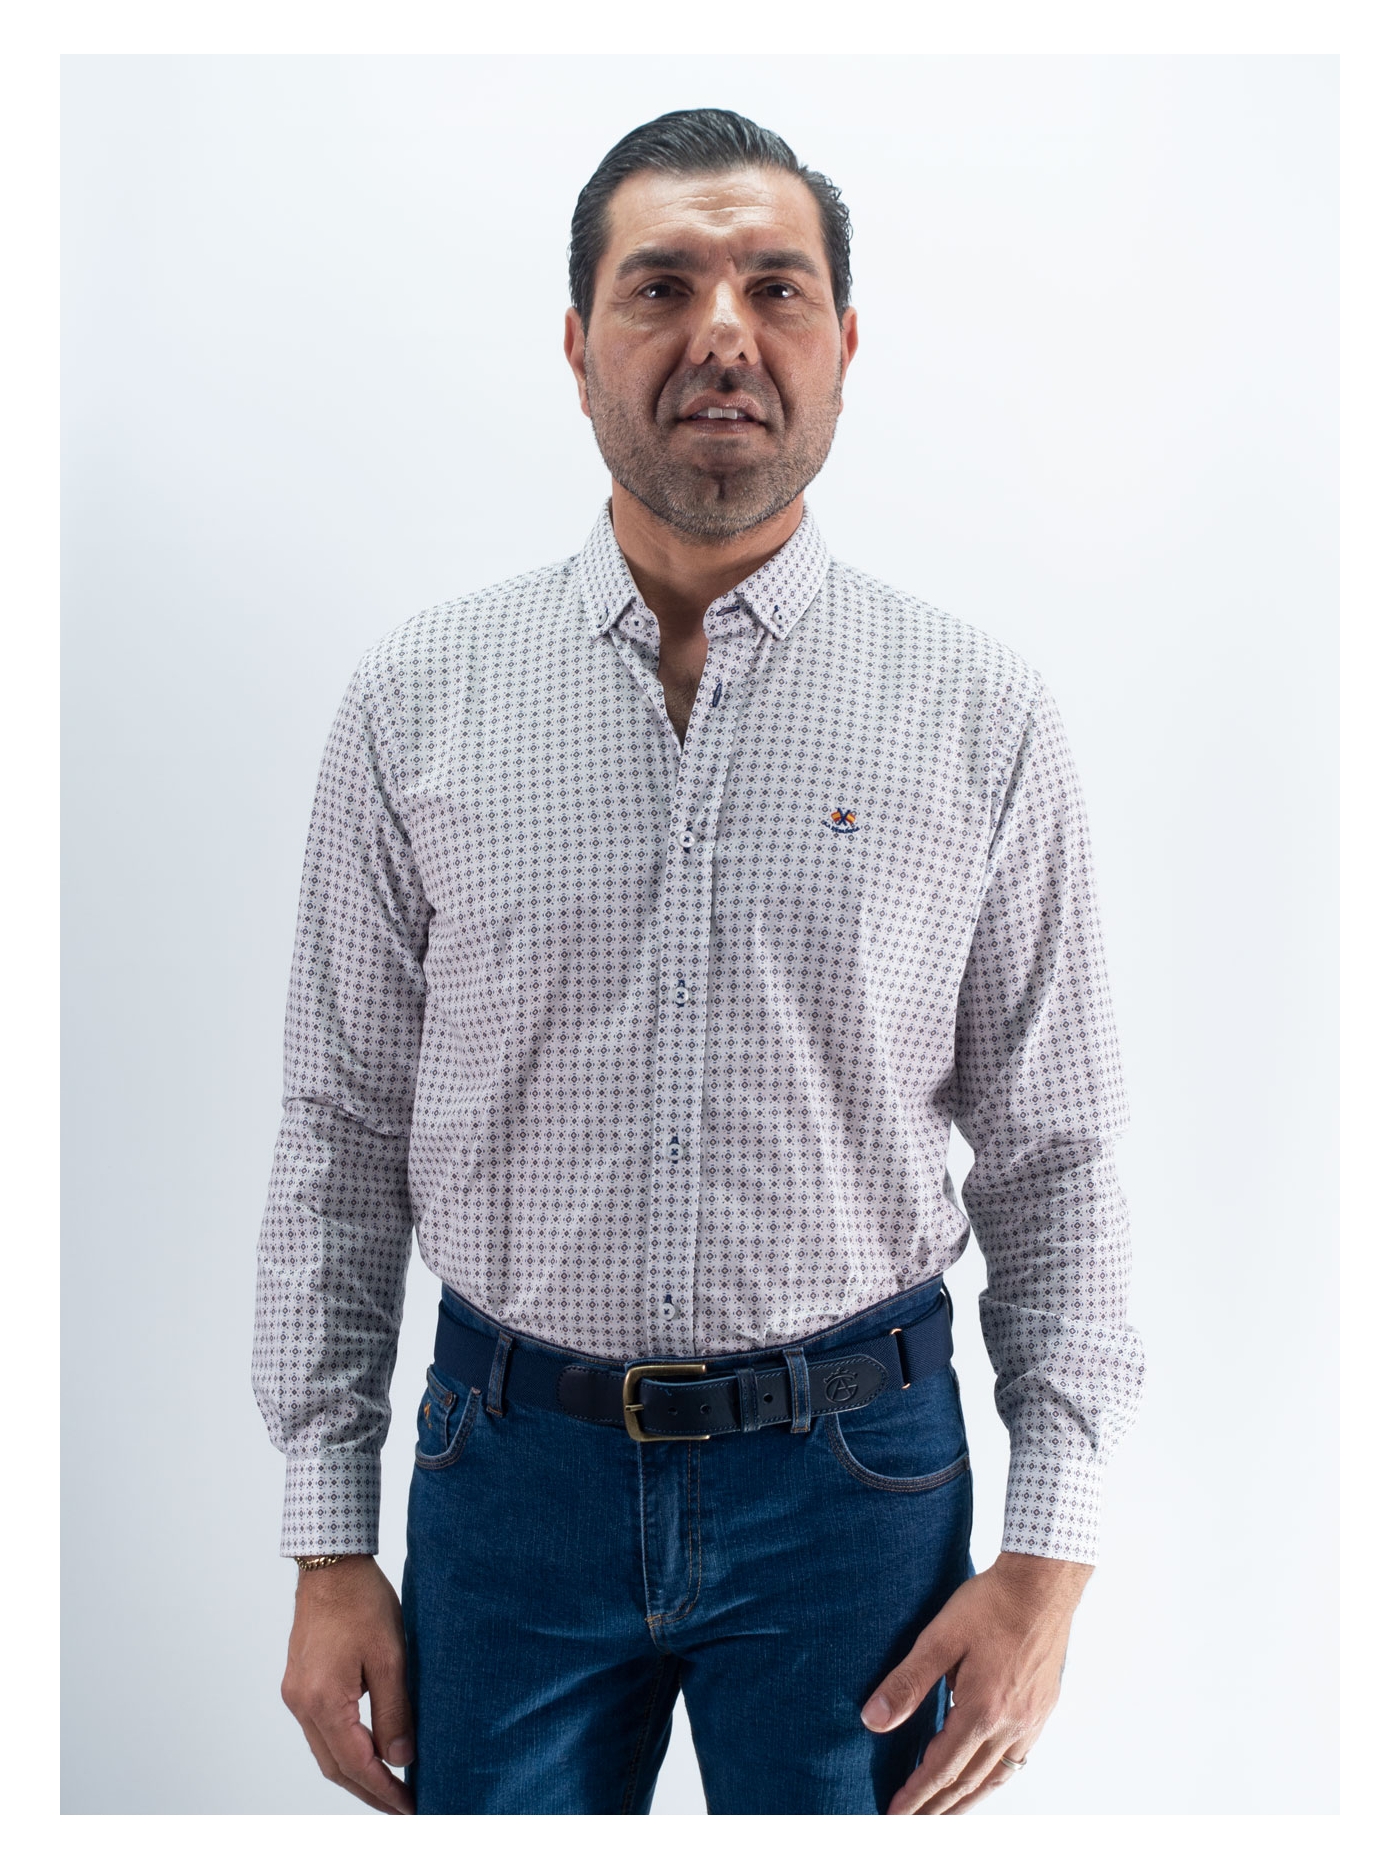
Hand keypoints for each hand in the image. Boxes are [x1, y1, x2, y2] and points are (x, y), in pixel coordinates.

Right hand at [281, 1555, 415, 1814]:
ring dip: (355, 1774)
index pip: (356, 1764)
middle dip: (369, 1792)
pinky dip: (343, 1749)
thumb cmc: (362, 1602)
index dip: (384, 1790)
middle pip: (335, 1767)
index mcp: (323, 1700)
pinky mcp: (298, 1683)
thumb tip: (400, 1758)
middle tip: (402, 1808)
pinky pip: (319, 1731)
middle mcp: (302, 1703)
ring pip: (325, 1752)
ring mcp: (296, 1694)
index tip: (410, 1807)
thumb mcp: (390, 1656)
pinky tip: (365, 1752)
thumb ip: (394, 1711)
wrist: (331, 1564)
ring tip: (388, 1788)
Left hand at [861, 1550, 1091, 1814]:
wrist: (1044, 1582)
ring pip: (996, 1777)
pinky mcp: (1043, 1709)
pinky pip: (1017, 1760)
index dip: (916, 1794)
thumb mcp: (940, 1637)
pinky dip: (995, 1779)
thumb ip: (907, 1682)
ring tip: (944, 1815)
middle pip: (969, 1783)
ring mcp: (1032, 1720)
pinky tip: (984, 1779)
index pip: (941, 1768)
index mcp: (983, 1711)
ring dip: (967, 1801)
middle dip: (938, 1808)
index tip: (893, 1813)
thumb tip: (873, 1720)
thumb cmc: (990, 1603)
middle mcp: (1011, 1725)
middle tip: (912, 1826)